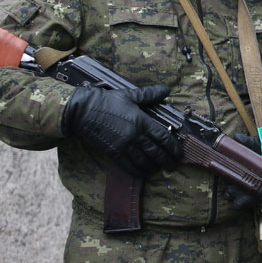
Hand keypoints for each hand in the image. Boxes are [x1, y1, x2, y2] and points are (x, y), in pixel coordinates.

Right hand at [64, 84, 180, 177]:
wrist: (83, 111)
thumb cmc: (107, 101)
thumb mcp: (129, 95)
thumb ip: (149, 94)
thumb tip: (165, 89)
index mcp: (142, 121)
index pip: (164, 137)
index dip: (173, 147)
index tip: (179, 153)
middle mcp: (135, 136)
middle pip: (157, 153)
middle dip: (167, 161)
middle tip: (173, 166)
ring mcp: (124, 146)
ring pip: (144, 162)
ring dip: (154, 167)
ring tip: (160, 169)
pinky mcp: (113, 153)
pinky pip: (129, 167)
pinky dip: (139, 171)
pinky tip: (144, 172)